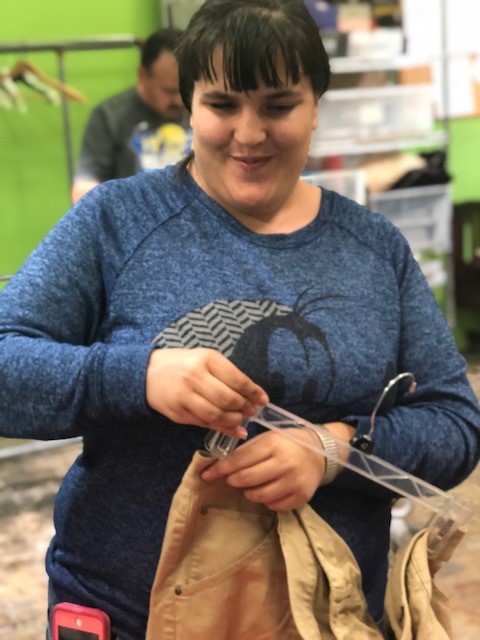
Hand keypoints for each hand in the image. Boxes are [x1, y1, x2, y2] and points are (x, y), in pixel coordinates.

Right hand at [146, 348, 268, 436]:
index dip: (253, 392)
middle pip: (228, 399)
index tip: (263, 400)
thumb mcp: (204, 359)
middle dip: (245, 408)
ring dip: (234, 421)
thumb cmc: (182, 364)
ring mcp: (184, 396)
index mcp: (206, 359)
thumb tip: (252, 395)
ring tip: (241, 420)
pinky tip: (232, 430)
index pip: (237, 379)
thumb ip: (226, 374)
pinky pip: (204, 423)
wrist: (146, 373)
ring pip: (217, 414)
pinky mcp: (178, 413)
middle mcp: (195, 377)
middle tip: (251, 411)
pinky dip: (221, 428)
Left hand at [201, 428, 325, 510]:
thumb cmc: (287, 444)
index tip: (206, 475)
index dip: (220, 469)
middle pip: (246, 480)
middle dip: (233, 481)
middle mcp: (284, 463)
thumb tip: (220, 466)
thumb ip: (246, 451)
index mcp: (273, 444)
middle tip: (231, 479)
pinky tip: (268, 489)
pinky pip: (273, 506)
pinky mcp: (300, 498)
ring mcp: (294, 482)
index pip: (239, 460)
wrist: (320, 453)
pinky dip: (265, 500)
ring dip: (248, 492)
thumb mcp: (267, 439)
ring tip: (251, 484)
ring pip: (258, 496)